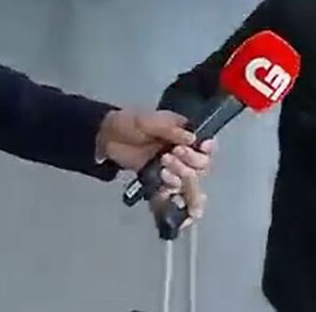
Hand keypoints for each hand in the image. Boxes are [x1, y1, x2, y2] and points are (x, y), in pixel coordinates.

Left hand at [96, 110, 215, 220]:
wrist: (106, 137)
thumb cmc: (129, 123)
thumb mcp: (149, 120)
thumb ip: (170, 129)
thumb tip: (193, 139)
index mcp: (185, 134)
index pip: (206, 146)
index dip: (208, 150)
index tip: (202, 148)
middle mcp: (185, 153)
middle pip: (201, 166)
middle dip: (189, 163)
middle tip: (168, 156)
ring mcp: (173, 169)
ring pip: (189, 181)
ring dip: (178, 178)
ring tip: (162, 171)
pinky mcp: (160, 181)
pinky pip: (172, 193)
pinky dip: (171, 196)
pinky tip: (164, 194)